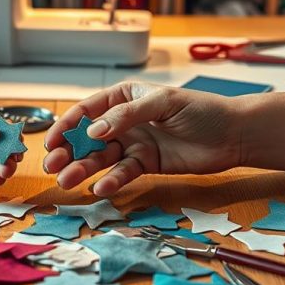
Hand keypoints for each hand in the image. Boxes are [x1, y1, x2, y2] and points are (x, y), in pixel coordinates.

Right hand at [44, 81, 240, 196]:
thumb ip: (126, 116)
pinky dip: (111, 180)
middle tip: (52, 165)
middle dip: (68, 151)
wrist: (233, 135)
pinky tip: (100, 188)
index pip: (88, 110)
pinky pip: (123, 172)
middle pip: (88, 137)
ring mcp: (134, 143)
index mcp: (124, 96)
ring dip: (83, 168)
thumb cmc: (201, 109)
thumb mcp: (163, 103)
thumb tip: (94, 131)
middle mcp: (124, 121)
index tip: (51, 141)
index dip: (67, 125)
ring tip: (67, 181)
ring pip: (101, 157)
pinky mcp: (146, 164)